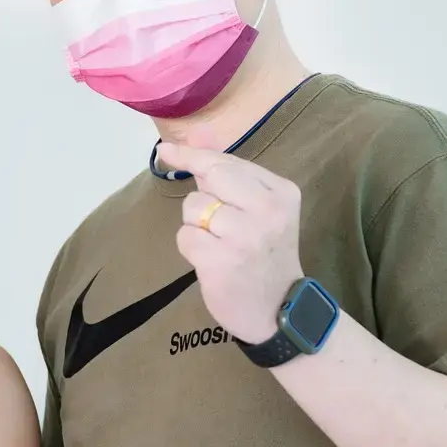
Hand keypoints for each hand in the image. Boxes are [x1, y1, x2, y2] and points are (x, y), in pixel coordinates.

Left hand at [157, 129, 304, 344]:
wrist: (279, 312)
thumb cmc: (264, 255)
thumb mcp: (259, 209)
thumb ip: (228, 171)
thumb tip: (196, 134)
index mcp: (281, 192)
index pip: (226, 162)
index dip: (192, 156)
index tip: (166, 150)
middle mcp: (267, 210)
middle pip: (208, 177)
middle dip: (200, 195)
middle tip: (212, 220)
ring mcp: (245, 237)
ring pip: (192, 208)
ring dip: (196, 226)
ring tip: (220, 245)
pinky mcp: (221, 261)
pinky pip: (185, 237)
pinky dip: (191, 247)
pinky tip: (212, 261)